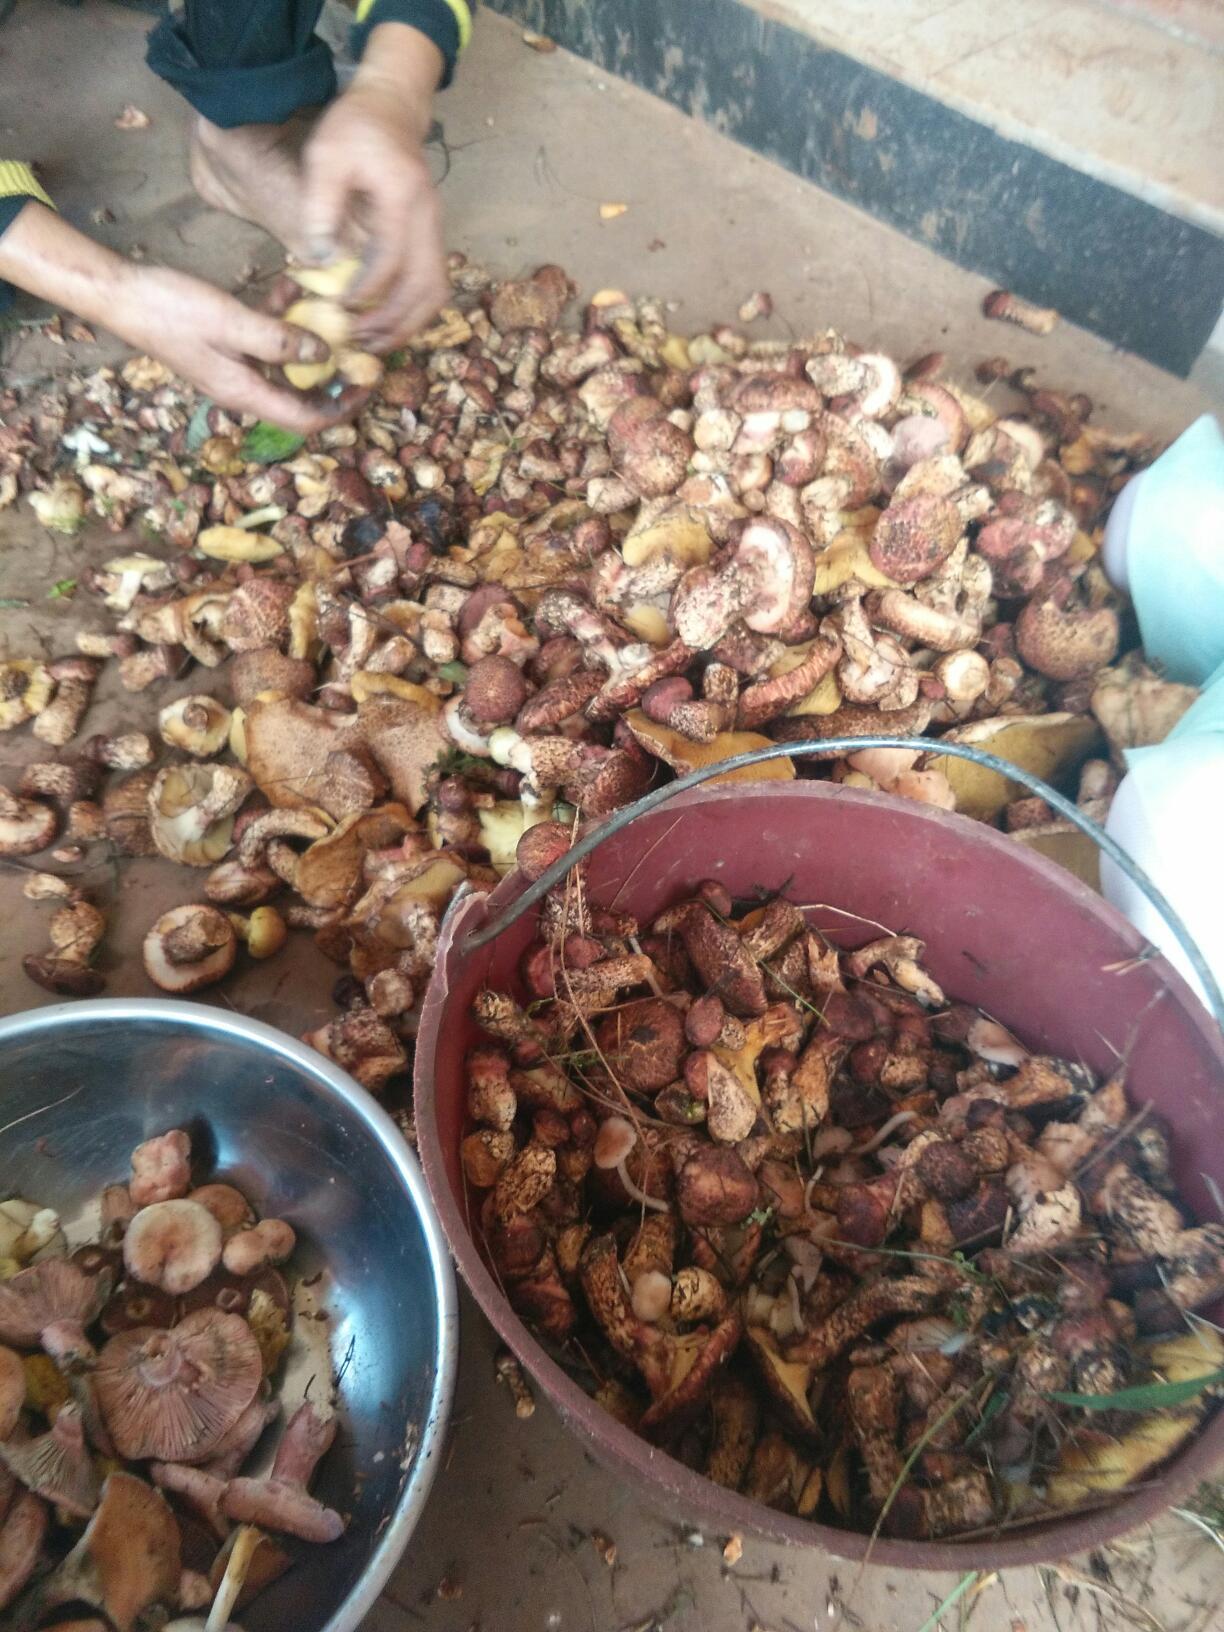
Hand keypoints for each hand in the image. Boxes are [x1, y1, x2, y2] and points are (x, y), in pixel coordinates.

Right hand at [0, 203, 363, 432]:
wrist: (121, 294)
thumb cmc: (171, 309)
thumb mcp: (232, 322)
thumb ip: (279, 341)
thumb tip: (325, 356)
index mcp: (245, 393)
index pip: (305, 420)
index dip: (341, 409)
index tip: (369, 386)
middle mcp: (242, 387)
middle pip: (300, 396)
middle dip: (333, 377)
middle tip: (362, 351)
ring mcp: (233, 367)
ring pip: (286, 365)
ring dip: (309, 342)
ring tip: (330, 313)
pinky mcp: (225, 345)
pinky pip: (265, 341)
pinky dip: (281, 321)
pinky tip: (289, 288)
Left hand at [301, 23, 448, 350]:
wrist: (392, 108)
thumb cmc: (355, 128)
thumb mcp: (325, 155)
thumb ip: (321, 206)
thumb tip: (321, 262)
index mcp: (402, 196)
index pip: (391, 258)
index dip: (366, 290)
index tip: (338, 308)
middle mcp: (429, 217)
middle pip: (425, 287)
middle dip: (393, 321)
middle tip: (359, 341)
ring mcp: (436, 229)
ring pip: (436, 292)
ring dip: (408, 324)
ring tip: (374, 342)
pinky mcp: (433, 238)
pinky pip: (433, 286)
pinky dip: (413, 311)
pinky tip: (386, 322)